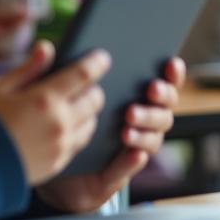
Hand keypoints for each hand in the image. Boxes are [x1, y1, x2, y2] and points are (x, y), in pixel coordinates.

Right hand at [0, 41, 108, 183]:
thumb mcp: (0, 89)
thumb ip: (28, 68)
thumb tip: (47, 47)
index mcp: (44, 99)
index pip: (84, 74)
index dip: (97, 62)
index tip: (103, 57)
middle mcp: (58, 123)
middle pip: (95, 98)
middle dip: (93, 89)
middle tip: (83, 85)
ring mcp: (61, 145)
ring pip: (92, 122)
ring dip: (88, 112)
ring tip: (73, 106)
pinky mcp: (60, 162)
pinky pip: (81, 142)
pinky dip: (79, 131)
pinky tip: (65, 127)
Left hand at [35, 57, 185, 212]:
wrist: (50, 168)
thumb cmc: (62, 122)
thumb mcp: (61, 96)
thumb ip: (60, 74)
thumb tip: (45, 47)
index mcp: (135, 99)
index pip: (164, 84)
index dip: (173, 74)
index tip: (171, 62)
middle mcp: (141, 123)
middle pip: (165, 110)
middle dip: (161, 98)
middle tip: (150, 89)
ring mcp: (133, 148)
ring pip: (153, 138)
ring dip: (146, 127)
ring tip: (128, 122)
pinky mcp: (119, 173)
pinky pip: (132, 167)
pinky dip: (134, 160)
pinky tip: (132, 152)